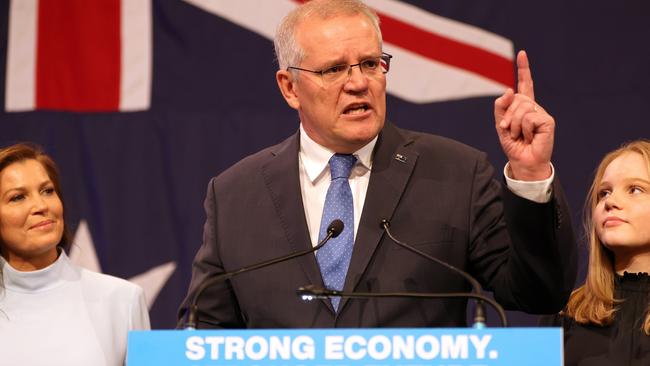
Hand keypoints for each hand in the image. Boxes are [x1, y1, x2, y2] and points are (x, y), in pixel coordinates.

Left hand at [494, 50, 553, 180]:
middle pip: (516, 98)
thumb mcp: (500, 125)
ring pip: (521, 107)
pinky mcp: (548, 121)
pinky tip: (531, 137)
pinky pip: (529, 117)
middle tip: (510, 131)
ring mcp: (542, 113)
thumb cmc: (513, 145)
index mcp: (523, 106)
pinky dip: (525, 129)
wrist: (523, 161)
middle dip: (507, 116)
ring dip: (515, 124)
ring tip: (521, 136)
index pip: (524, 85)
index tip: (522, 54)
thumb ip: (501, 106)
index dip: (523, 69)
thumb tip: (509, 90)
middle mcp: (534, 107)